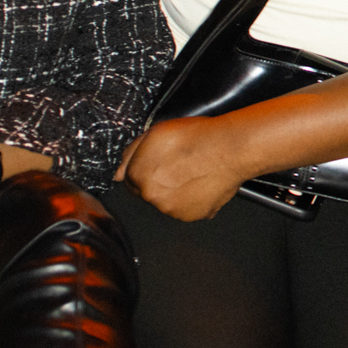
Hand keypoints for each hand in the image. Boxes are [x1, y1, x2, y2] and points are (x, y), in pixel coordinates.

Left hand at [116, 115, 242, 220]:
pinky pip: (186, 209)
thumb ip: (131, 153)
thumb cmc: (198, 137)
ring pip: (167, 202)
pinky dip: (191, 200)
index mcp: (139, 175)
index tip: (157, 163)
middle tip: (177, 165)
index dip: (144, 169)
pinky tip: (200, 183)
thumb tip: (117, 173)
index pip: (130, 180)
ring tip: (191, 173)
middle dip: (158, 181)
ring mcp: (174, 209)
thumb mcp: (156, 132)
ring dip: (174, 192)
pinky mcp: (194, 215)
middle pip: (147, 192)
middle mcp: (153, 197)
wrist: (230, 149)